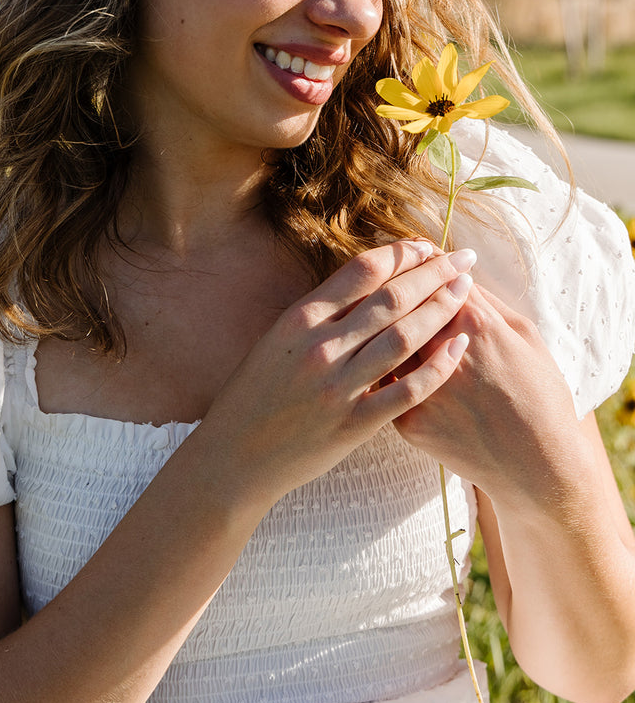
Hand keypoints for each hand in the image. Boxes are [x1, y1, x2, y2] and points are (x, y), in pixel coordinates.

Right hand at [198, 240, 474, 506]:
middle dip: (434, 273)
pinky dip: (438, 366)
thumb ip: (320, 314)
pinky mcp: (354, 424)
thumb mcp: (276, 340)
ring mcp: (338, 387)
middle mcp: (320, 347)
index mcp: (299, 320)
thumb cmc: (254, 395)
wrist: (234, 455)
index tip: (427, 246)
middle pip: (392, 299)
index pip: (363, 271)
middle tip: (463, 258)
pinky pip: (408, 391)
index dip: (402, 254)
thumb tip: (369, 280)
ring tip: (467, 291)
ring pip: (405, 338)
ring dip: (442, 309)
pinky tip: (460, 347)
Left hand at [393, 283, 581, 501]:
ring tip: (375, 321)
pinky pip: (381, 385)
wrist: (539, 464)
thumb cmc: (539, 393)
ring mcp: (422, 390)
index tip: (417, 256)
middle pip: (397, 304)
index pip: (431, 275)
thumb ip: (486, 302)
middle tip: (387, 282)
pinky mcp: (409, 423)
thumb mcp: (525, 336)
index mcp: (476, 323)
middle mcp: (443, 352)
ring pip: (381, 345)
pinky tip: (374, 361)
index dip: (421, 262)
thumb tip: (454, 275)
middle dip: (389, 287)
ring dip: (374, 329)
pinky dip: (376, 371)